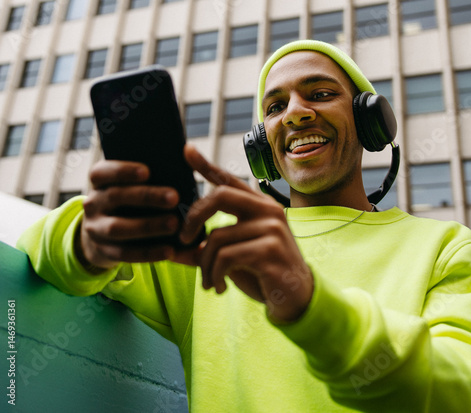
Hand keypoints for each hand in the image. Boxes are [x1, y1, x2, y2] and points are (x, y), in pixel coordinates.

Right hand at [79, 160, 181, 268]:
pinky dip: (149, 253)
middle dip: (146, 196)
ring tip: (174, 224)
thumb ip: (146, 178)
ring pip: (118, 227)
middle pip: (115, 197)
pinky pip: (125, 254)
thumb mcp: (126, 187)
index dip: (122, 170)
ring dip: (148, 226)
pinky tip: (170, 250)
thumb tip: (185, 158)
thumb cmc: (126, 203)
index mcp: (99, 183)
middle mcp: (93, 204)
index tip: (147, 171)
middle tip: (174, 197)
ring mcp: (95, 229)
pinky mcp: (104, 252)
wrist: (100, 237)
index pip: (101, 172)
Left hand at [174, 144, 313, 322]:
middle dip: (193, 218)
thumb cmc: (263, 273)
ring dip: (205, 265)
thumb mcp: (232, 258)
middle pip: (218, 196)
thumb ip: (205, 249)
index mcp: (258, 206)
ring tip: (209, 281)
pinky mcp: (270, 249)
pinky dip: (214, 275)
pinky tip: (219, 287)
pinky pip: (225, 257)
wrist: (295, 298)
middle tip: (185, 240)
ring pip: (217, 237)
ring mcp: (271, 228)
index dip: (206, 165)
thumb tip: (172, 250)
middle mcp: (267, 210)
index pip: (228, 180)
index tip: (186, 150)